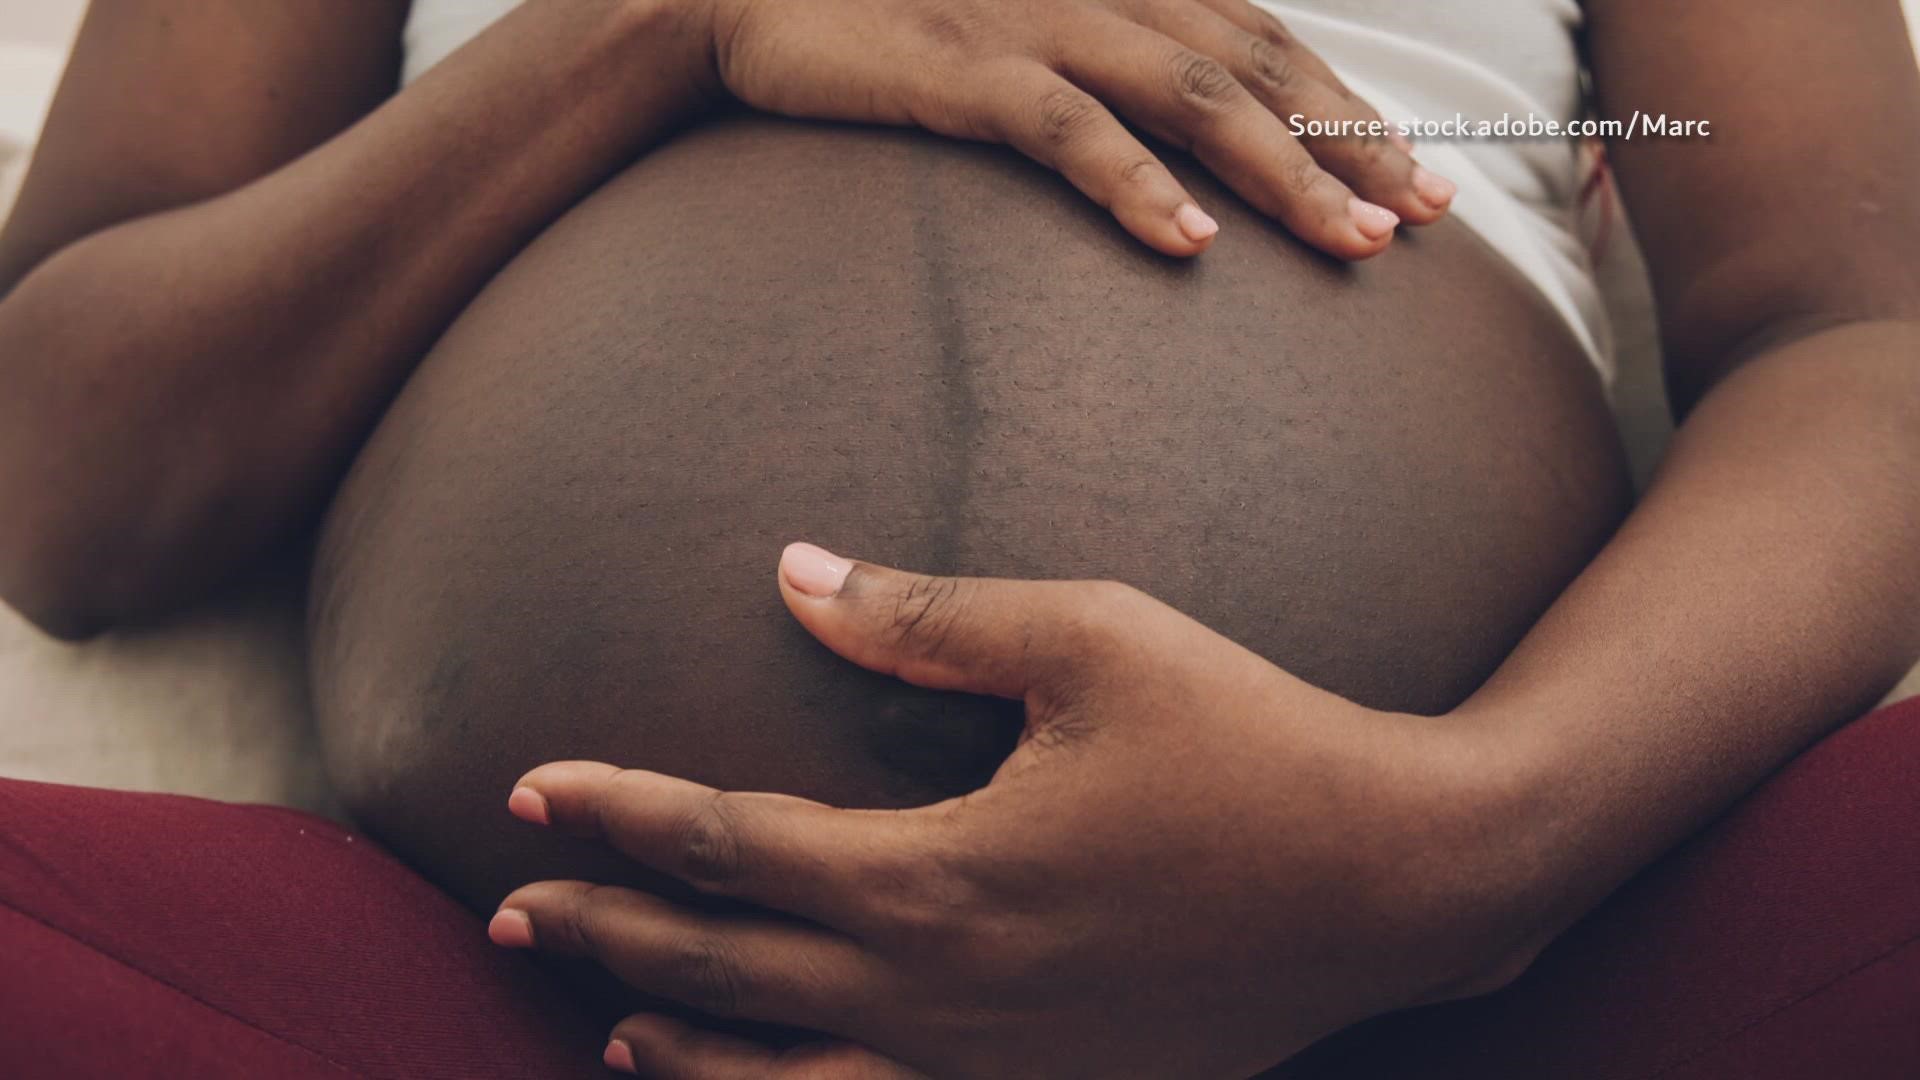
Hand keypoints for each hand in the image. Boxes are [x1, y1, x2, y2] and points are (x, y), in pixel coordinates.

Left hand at [491, 544, 1535, 1077]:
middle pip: (725, 974)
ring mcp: (995, 1063)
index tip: (526, 786)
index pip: (726, 847)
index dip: (614, 814)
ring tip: (607, 1029)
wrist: (1399, 878)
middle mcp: (942, 990)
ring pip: (788, 1078)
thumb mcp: (1091, 639)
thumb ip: (928, 617)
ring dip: (682, 1048)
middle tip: (510, 909)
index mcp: (938, 875)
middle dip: (606, 937)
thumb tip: (793, 570)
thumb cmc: (1251, 740)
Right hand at [693, 0, 1454, 258]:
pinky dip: (1133, 182)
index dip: (1350, 107)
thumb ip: (1099, 59)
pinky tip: (1187, 244)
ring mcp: (1033, 19)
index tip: (1427, 175)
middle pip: (1256, 66)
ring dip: (1282, 170)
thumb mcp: (1012, 25)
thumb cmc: (884, 14)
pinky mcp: (962, 65)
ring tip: (1354, 242)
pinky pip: (1066, 128)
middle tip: (1429, 218)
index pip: (1262, 41)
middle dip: (1353, 143)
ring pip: (1190, 93)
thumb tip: (1175, 145)